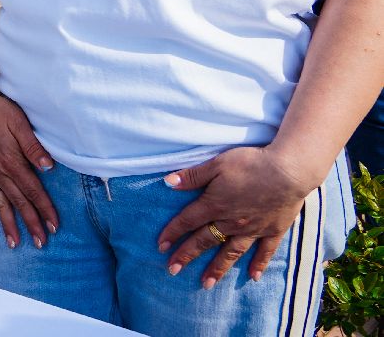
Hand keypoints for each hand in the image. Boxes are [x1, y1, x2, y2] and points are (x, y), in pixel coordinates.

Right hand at [0, 86, 58, 249]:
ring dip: (7, 224)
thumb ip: (33, 147)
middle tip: (41, 244)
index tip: (54, 227)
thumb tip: (49, 168)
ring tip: (14, 244)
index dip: (45, 209)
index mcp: (11, 161)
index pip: (33, 191)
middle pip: (18, 202)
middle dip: (30, 224)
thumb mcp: (19, 123)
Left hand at [156, 146, 313, 287]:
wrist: (289, 171)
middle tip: (172, 271)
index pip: (187, 221)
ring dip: (217, 269)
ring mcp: (253, 229)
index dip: (172, 233)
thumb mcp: (216, 164)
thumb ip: (193, 176)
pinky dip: (259, 265)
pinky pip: (265, 252)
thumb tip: (167, 183)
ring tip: (206, 284)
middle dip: (187, 256)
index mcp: (215, 205)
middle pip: (205, 241)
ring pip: (231, 252)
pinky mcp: (274, 230)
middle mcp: (231, 222)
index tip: (160, 247)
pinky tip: (253, 277)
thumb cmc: (250, 163)